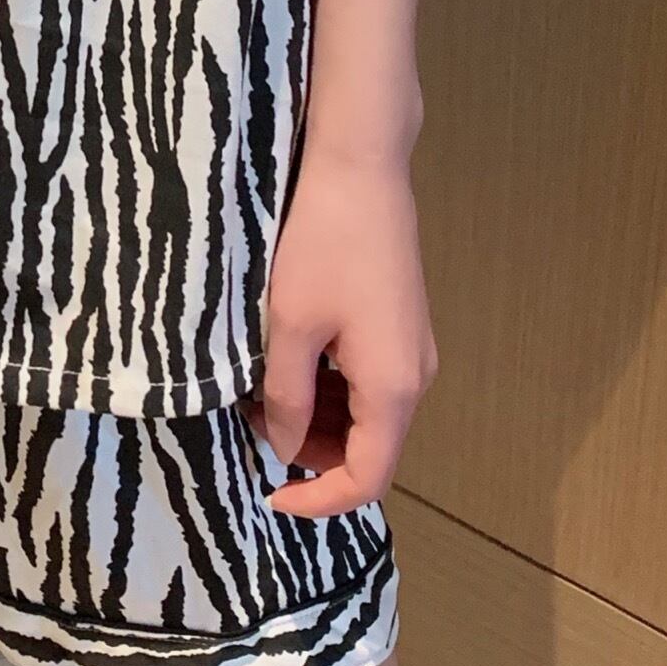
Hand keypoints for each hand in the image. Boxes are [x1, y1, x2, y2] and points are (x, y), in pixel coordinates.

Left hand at [237, 145, 437, 517]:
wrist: (362, 164)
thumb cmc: (324, 242)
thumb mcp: (291, 325)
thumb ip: (286, 396)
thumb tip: (284, 446)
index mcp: (394, 387)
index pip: (367, 478)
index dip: (319, 501)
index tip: (269, 493)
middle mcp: (415, 376)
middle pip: (368, 448)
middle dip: (308, 451)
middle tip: (251, 420)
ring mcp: (412, 347)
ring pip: (365, 414)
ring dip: (315, 415)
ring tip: (260, 386)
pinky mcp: (400, 321)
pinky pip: (367, 379)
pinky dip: (328, 385)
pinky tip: (288, 355)